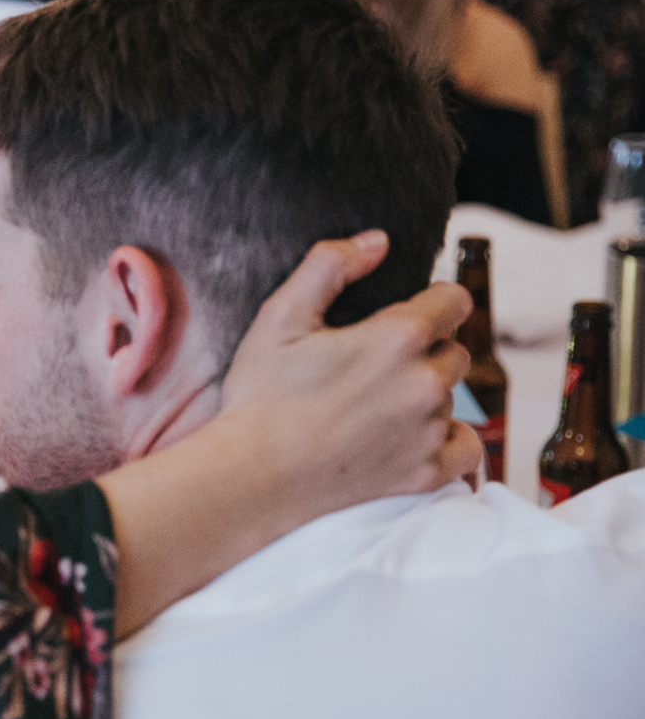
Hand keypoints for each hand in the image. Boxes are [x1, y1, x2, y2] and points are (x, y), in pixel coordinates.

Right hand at [96, 230, 476, 636]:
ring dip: (425, 396)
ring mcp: (429, 431)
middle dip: (425, 351)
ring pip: (451, 398)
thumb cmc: (261, 396)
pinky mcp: (426, 473)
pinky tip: (412, 435)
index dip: (432, 302)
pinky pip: (466, 447)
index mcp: (398, 337)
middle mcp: (425, 383)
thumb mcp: (280, 317)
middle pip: (455, 350)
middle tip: (374, 366)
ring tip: (374, 405)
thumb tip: (378, 242)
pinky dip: (448, 440)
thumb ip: (330, 266)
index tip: (406, 315)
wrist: (252, 476)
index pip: (454, 301)